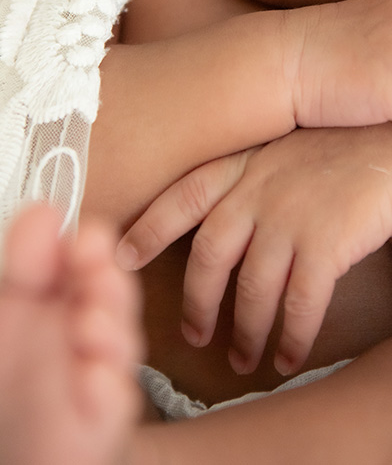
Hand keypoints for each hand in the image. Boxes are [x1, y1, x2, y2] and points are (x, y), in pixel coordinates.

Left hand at [0, 205, 142, 464]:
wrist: (26, 445)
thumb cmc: (18, 379)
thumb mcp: (11, 310)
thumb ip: (29, 264)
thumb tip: (44, 209)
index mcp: (68, 296)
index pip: (90, 261)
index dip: (91, 247)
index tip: (85, 235)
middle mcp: (91, 329)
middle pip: (114, 295)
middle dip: (106, 278)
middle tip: (93, 259)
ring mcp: (102, 373)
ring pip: (121, 343)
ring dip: (109, 327)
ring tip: (88, 320)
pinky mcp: (105, 417)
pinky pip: (113, 401)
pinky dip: (105, 388)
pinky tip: (92, 377)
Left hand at [117, 126, 391, 378]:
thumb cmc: (334, 157)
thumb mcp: (279, 152)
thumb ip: (242, 179)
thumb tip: (209, 226)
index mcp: (243, 165)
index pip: (183, 196)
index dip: (150, 228)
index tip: (123, 257)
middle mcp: (259, 190)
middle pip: (209, 257)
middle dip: (198, 304)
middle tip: (194, 336)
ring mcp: (291, 216)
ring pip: (253, 290)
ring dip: (245, 332)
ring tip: (245, 357)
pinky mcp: (327, 242)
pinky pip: (300, 304)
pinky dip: (291, 336)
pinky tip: (289, 355)